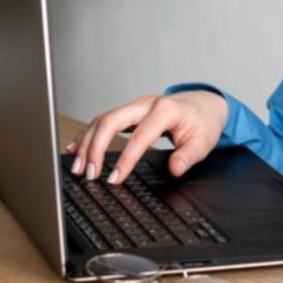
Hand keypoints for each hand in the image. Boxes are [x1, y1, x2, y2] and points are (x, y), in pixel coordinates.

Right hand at [67, 90, 227, 184]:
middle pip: (110, 121)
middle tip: (88, 173)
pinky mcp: (129, 112)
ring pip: (102, 120)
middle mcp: (145, 104)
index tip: (114, 179)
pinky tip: (77, 148)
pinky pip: (104, 121)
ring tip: (78, 167)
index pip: (139, 137)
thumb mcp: (203, 142)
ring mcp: (135, 107)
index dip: (125, 159)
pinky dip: (89, 135)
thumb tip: (174, 169)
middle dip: (95, 148)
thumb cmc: (203, 122)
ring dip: (87, 143)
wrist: (205, 104)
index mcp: (164, 110)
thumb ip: (188, 156)